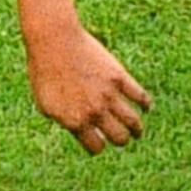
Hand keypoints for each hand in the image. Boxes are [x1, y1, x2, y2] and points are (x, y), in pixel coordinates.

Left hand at [25, 20, 149, 154]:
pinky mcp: (119, 77)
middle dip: (120, 140)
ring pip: (133, 121)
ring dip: (137, 129)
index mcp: (75, 121)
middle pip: (119, 138)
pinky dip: (146, 104)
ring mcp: (108, 95)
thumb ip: (62, 120)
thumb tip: (76, 130)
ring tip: (137, 131)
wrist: (54, 43)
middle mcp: (94, 112)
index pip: (96, 147)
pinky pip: (140, 96)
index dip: (98, 147)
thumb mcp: (45, 103)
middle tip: (121, 138)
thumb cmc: (44, 72)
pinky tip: (146, 107)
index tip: (99, 143)